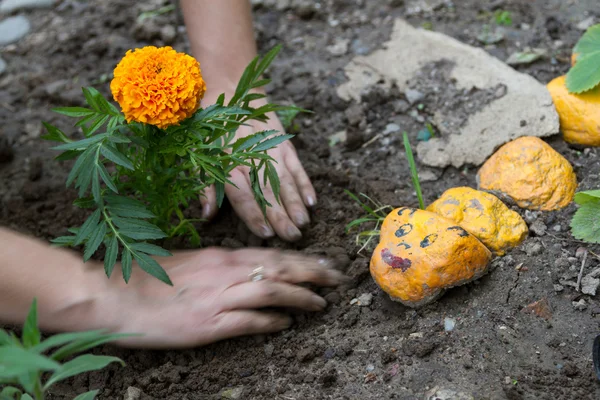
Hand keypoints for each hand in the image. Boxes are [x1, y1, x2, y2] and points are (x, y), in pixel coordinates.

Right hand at [102, 248, 343, 347]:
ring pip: (272, 292)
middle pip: (280, 269)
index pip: (271, 254)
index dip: (301, 259)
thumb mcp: (189, 263)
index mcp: (221, 257)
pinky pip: (248, 321)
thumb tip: (246, 270)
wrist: (113, 294)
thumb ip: (219, 266)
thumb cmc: (147, 277)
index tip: (323, 262)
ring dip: (300, 297)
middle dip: (313, 272)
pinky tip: (286, 325)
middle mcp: (225, 272)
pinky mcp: (207, 324)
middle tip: (337, 277)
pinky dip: (271, 322)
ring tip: (322, 304)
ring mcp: (217, 297)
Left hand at [201, 115, 316, 241]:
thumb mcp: (197, 154)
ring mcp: (272, 149)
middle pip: (268, 191)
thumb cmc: (210, 128)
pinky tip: (312, 201)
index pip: (243, 193)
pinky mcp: (285, 143)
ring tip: (303, 223)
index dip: (254, 214)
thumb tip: (206, 216)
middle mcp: (252, 156)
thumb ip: (205, 186)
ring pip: (286, 180)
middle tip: (292, 236)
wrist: (231, 88)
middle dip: (281, 215)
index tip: (265, 232)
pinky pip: (297, 166)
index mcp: (228, 162)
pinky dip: (305, 183)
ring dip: (296, 203)